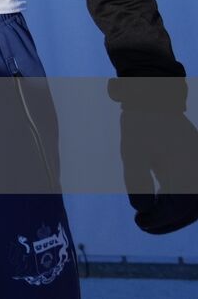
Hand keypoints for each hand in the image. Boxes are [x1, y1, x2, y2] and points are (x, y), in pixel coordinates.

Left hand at [110, 77, 197, 234]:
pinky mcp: (195, 162)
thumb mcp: (132, 152)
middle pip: (191, 208)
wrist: (154, 99)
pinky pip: (192, 189)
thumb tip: (143, 208)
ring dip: (175, 214)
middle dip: (168, 221)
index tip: (139, 221)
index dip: (159, 219)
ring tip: (150, 219)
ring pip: (194, 202)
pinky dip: (179, 200)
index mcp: (188, 168)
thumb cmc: (141, 124)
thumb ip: (137, 181)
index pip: (179, 205)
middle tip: (144, 224)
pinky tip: (159, 203)